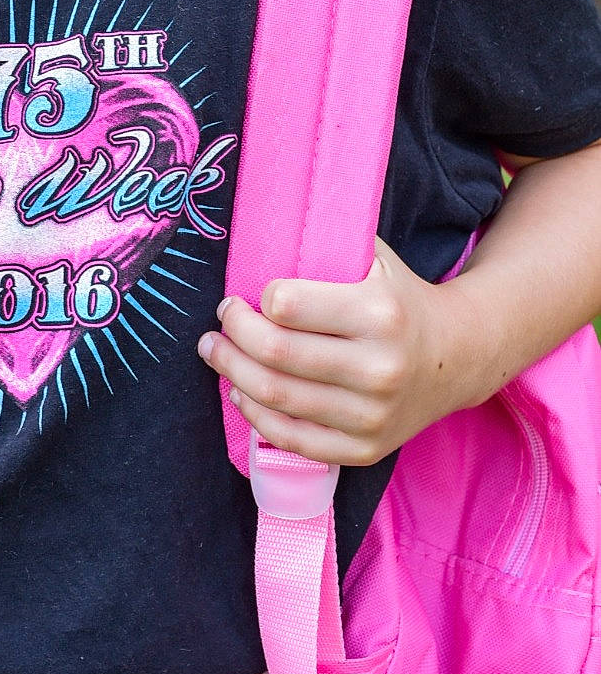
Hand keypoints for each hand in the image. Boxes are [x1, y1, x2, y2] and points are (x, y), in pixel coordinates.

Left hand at [197, 237, 476, 466]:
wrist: (458, 356)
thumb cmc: (399, 298)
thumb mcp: (374, 257)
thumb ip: (325, 238)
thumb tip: (263, 224)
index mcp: (379, 312)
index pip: (285, 305)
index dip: (251, 302)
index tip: (239, 297)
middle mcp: (379, 367)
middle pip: (275, 354)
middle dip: (230, 338)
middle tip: (216, 326)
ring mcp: (374, 414)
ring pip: (277, 398)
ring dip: (232, 374)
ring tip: (216, 354)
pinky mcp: (366, 449)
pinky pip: (294, 440)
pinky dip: (257, 416)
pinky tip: (242, 394)